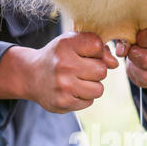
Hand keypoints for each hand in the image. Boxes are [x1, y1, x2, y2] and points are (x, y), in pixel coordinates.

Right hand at [0, 32, 117, 112]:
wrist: (31, 76)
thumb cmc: (58, 57)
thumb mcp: (72, 43)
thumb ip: (96, 48)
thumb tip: (115, 64)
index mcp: (65, 45)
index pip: (97, 45)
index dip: (97, 51)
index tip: (86, 54)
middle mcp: (64, 64)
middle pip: (101, 70)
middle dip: (96, 71)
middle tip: (81, 70)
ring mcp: (63, 85)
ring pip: (98, 89)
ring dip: (92, 86)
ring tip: (78, 81)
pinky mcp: (64, 102)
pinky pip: (89, 101)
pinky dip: (84, 97)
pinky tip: (72, 91)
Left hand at [116, 21, 146, 87]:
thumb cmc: (142, 30)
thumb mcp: (132, 28)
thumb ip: (125, 36)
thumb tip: (121, 52)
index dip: (138, 40)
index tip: (136, 37)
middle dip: (133, 56)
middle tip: (132, 51)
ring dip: (134, 69)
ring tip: (134, 60)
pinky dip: (138, 76)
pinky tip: (140, 67)